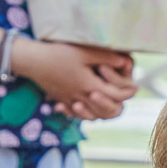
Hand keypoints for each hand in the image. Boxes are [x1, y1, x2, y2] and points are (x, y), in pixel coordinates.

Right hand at [13, 40, 136, 119]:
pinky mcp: (61, 100)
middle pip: (108, 111)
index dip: (128, 91)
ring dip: (102, 111)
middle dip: (118, 104)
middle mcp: (82, 98)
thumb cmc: (58, 53)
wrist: (30, 60)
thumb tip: (124, 62)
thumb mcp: (84, 52)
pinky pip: (75, 113)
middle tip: (122, 95)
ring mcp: (70, 101)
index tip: (135, 85)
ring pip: (92, 115)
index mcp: (90, 87)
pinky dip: (82, 113)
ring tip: (106, 101)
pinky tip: (83, 106)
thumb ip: (106, 57)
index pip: (117, 95)